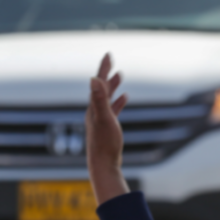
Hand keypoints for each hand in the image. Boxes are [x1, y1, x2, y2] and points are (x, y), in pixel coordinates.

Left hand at [85, 53, 129, 204]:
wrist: (103, 165)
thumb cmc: (105, 143)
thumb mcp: (104, 119)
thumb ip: (99, 99)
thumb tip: (94, 79)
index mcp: (94, 107)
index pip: (98, 82)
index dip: (103, 67)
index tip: (108, 54)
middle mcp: (95, 111)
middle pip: (101, 87)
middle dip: (106, 73)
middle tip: (111, 60)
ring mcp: (101, 119)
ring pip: (106, 97)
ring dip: (112, 86)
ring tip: (119, 75)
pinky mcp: (108, 127)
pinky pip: (112, 109)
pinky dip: (118, 101)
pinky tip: (125, 98)